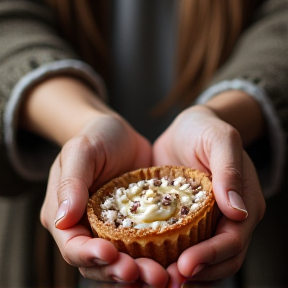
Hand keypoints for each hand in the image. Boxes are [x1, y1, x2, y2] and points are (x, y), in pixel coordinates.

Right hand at [40, 114, 168, 286]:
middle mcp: (88, 228)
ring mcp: (113, 229)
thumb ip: (71, 183)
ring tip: (163, 276)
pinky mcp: (136, 224)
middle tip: (149, 275)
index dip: (90, 256)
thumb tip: (62, 220)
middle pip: (100, 263)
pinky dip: (156, 258)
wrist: (118, 133)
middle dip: (121, 272)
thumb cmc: (95, 137)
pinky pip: (144, 246)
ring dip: (141, 273)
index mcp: (66, 215)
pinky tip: (173, 261)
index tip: (111, 254)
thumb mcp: (80, 152)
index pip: (73, 246)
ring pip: (123, 261)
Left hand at [153, 105, 265, 285]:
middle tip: (165, 280)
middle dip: (196, 273)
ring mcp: (205, 220)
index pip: (232, 240)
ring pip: (201, 259)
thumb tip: (238, 211)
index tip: (185, 266)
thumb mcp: (220, 140)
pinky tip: (149, 262)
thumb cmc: (206, 130)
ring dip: (181, 274)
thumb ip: (230, 172)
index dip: (211, 257)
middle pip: (219, 259)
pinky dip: (168, 257)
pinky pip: (179, 244)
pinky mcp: (183, 217)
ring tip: (155, 279)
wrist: (188, 128)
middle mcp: (227, 218)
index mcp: (243, 203)